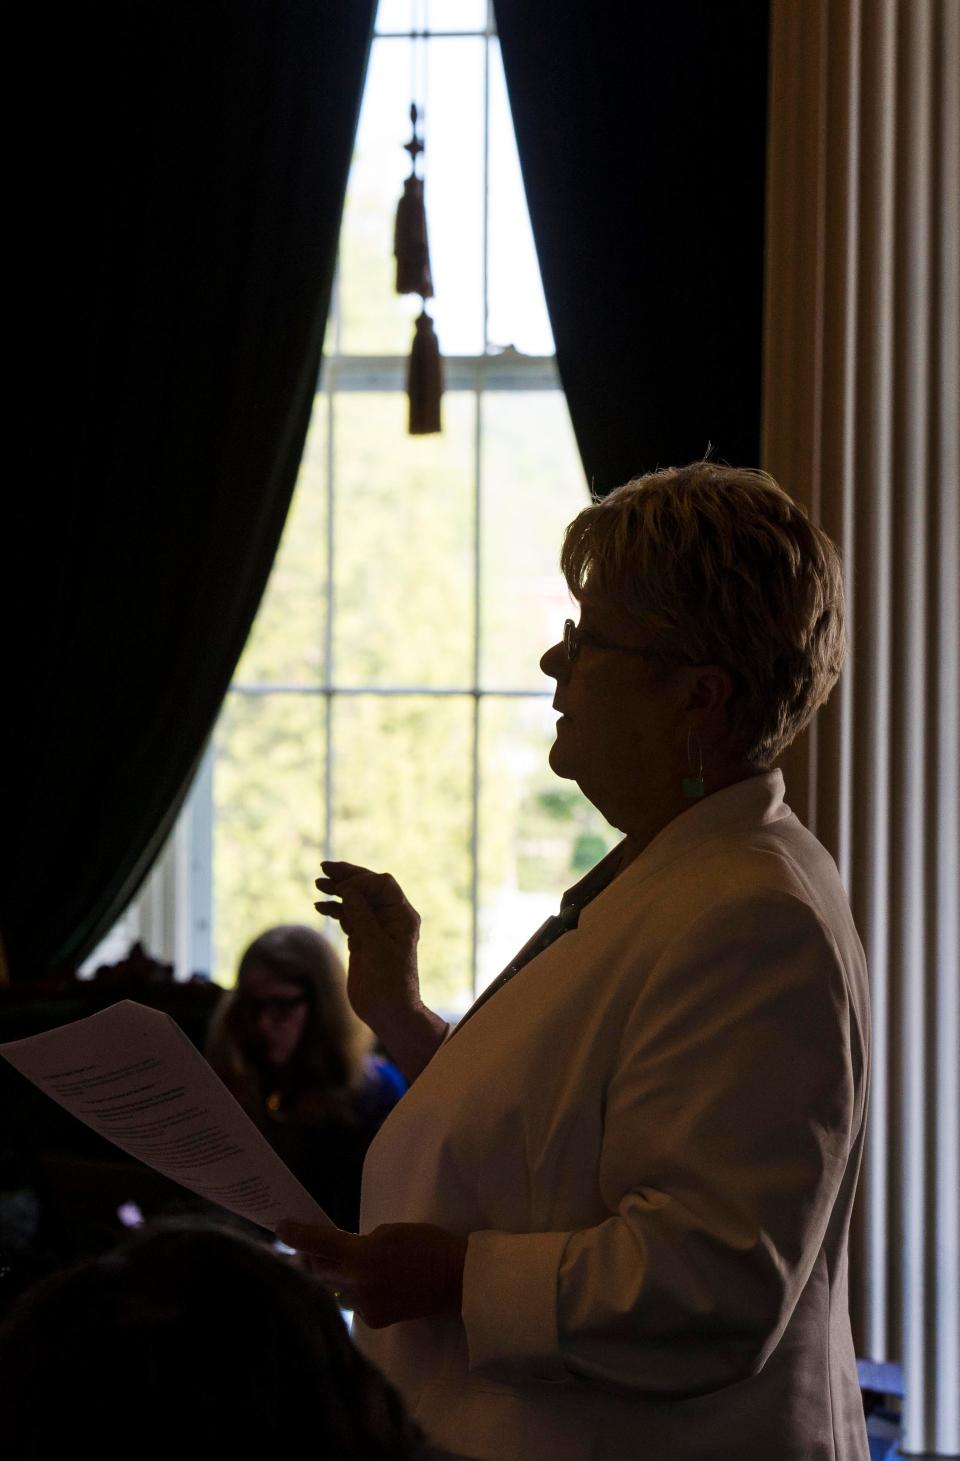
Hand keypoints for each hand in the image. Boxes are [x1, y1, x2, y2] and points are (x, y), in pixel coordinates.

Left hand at [274, 1220, 467, 1328]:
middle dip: (310, 1254)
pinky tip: (364, 1280)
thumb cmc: (428, 1245)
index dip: (296, 1234)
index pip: (319, 1243)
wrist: (457, 1280)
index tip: (280, 1226)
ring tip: (334, 1259)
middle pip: (319, 1268)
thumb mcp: (391, 1231)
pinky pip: (350, 1300)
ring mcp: (365, 1307)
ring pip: (332, 1286)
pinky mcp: (373, 1320)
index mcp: (364, 1257)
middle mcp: (358, 1286)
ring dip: (330, 1272)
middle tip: (304, 1240)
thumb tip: (338, 1250)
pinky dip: (350, 1288)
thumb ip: (359, 1241)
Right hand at [313, 860, 447, 1080]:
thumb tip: (349, 889)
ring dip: (338, 892)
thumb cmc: (390, 982)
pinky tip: (320, 906)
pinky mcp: (363, 940)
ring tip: (318, 884)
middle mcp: (390, 918)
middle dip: (347, 877)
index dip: (361, 880)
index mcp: (402, 916)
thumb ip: (363, 916)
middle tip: (324, 868)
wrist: (388, 1011)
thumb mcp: (376, 947)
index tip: (342, 887)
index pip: (382, 884)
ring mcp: (376, 928)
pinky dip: (335, 909)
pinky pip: (348, 916)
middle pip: (368, 888)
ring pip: (356, 901)